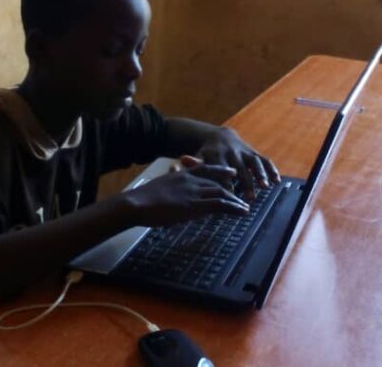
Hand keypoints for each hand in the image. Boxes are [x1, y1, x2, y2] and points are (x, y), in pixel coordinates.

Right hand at [122, 159, 248, 226]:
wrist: (136, 203)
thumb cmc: (141, 200)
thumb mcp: (158, 190)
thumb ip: (170, 192)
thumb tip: (173, 200)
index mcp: (181, 174)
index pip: (205, 169)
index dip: (220, 170)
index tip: (231, 172)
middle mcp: (190, 180)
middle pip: (217, 182)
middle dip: (231, 189)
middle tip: (242, 195)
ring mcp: (193, 192)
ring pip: (222, 193)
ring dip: (235, 201)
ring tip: (245, 208)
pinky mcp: (195, 205)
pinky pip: (220, 205)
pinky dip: (233, 208)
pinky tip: (241, 212)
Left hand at [196, 127, 280, 198]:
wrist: (217, 136)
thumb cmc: (205, 155)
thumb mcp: (198, 158)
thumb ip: (193, 163)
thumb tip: (183, 160)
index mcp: (216, 155)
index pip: (222, 171)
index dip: (226, 185)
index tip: (229, 199)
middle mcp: (231, 153)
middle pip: (240, 168)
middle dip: (246, 182)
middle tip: (250, 198)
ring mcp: (244, 152)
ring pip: (254, 162)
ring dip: (260, 174)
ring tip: (266, 187)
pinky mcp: (253, 152)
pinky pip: (264, 159)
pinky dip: (271, 169)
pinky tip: (277, 181)